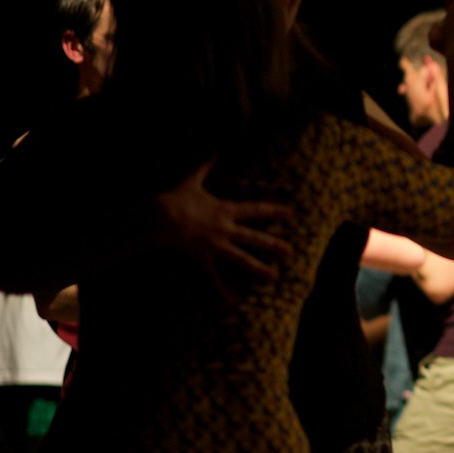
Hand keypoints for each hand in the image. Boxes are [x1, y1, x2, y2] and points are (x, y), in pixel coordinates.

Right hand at [155, 159, 293, 297]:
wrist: (163, 217)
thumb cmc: (176, 198)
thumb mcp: (192, 180)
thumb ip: (204, 165)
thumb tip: (212, 149)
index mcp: (226, 210)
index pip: (256, 210)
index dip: (274, 211)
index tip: (290, 213)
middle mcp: (226, 230)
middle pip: (255, 239)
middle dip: (274, 245)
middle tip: (291, 251)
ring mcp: (217, 246)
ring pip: (243, 260)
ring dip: (259, 269)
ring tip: (274, 277)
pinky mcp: (203, 259)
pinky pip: (214, 278)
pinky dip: (222, 291)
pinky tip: (232, 303)